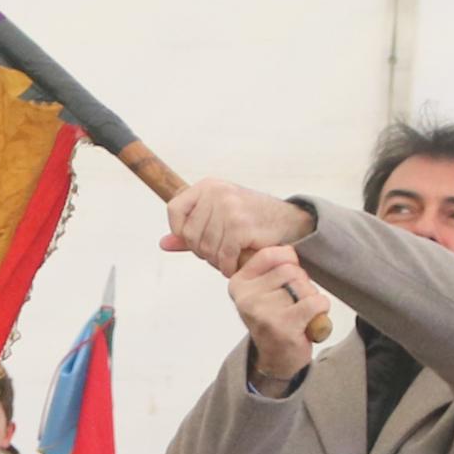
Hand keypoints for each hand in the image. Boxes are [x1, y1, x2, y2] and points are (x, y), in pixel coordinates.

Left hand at [158, 180, 310, 277]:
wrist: (290, 221)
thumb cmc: (251, 220)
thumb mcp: (218, 217)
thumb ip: (189, 230)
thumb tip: (163, 244)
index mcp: (208, 186)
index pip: (174, 209)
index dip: (180, 231)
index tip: (197, 240)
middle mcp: (217, 192)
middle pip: (190, 235)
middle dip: (203, 251)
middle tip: (221, 252)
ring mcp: (229, 208)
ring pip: (206, 248)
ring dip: (217, 261)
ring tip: (230, 257)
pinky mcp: (241, 226)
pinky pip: (223, 256)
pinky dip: (228, 267)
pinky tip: (236, 265)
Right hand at [226, 245, 323, 384]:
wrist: (277, 359)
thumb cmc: (275, 320)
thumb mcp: (263, 290)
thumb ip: (272, 267)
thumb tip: (290, 249)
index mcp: (239, 283)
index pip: (271, 254)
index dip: (289, 261)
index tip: (288, 279)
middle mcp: (246, 297)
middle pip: (291, 270)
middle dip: (302, 284)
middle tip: (294, 303)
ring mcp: (262, 312)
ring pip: (303, 286)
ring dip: (311, 299)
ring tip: (300, 314)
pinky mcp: (281, 326)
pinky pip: (315, 302)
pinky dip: (321, 310)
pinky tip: (310, 320)